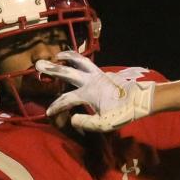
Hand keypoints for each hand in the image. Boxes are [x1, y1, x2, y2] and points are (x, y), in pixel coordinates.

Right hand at [37, 52, 154, 130]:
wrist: (140, 100)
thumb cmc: (122, 113)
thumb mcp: (104, 124)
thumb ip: (86, 123)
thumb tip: (72, 119)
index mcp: (88, 93)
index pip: (66, 99)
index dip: (56, 106)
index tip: (49, 113)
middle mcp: (90, 81)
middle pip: (67, 72)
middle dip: (52, 69)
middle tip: (38, 64)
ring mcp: (97, 74)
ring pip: (79, 60)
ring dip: (67, 56)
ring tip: (57, 55)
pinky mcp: (103, 73)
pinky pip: (87, 63)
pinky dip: (78, 61)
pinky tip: (74, 63)